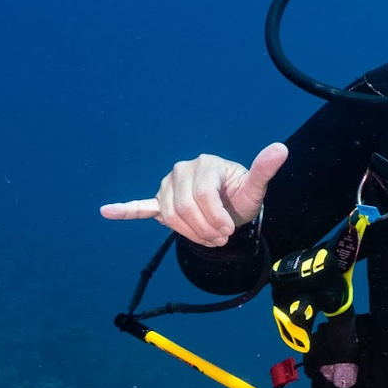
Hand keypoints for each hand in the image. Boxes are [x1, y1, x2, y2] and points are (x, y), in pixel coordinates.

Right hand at [100, 143, 288, 247]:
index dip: (216, 219)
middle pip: (184, 209)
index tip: (229, 231)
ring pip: (170, 217)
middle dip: (204, 229)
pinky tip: (106, 211)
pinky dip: (125, 210)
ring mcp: (168, 185)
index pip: (202, 197)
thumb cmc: (240, 197)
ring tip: (208, 237)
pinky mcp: (160, 200)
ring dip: (189, 233)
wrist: (230, 204)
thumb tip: (281, 149)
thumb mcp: (254, 187)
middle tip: (221, 238)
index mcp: (204, 164)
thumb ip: (263, 169)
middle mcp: (182, 170)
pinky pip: (142, 206)